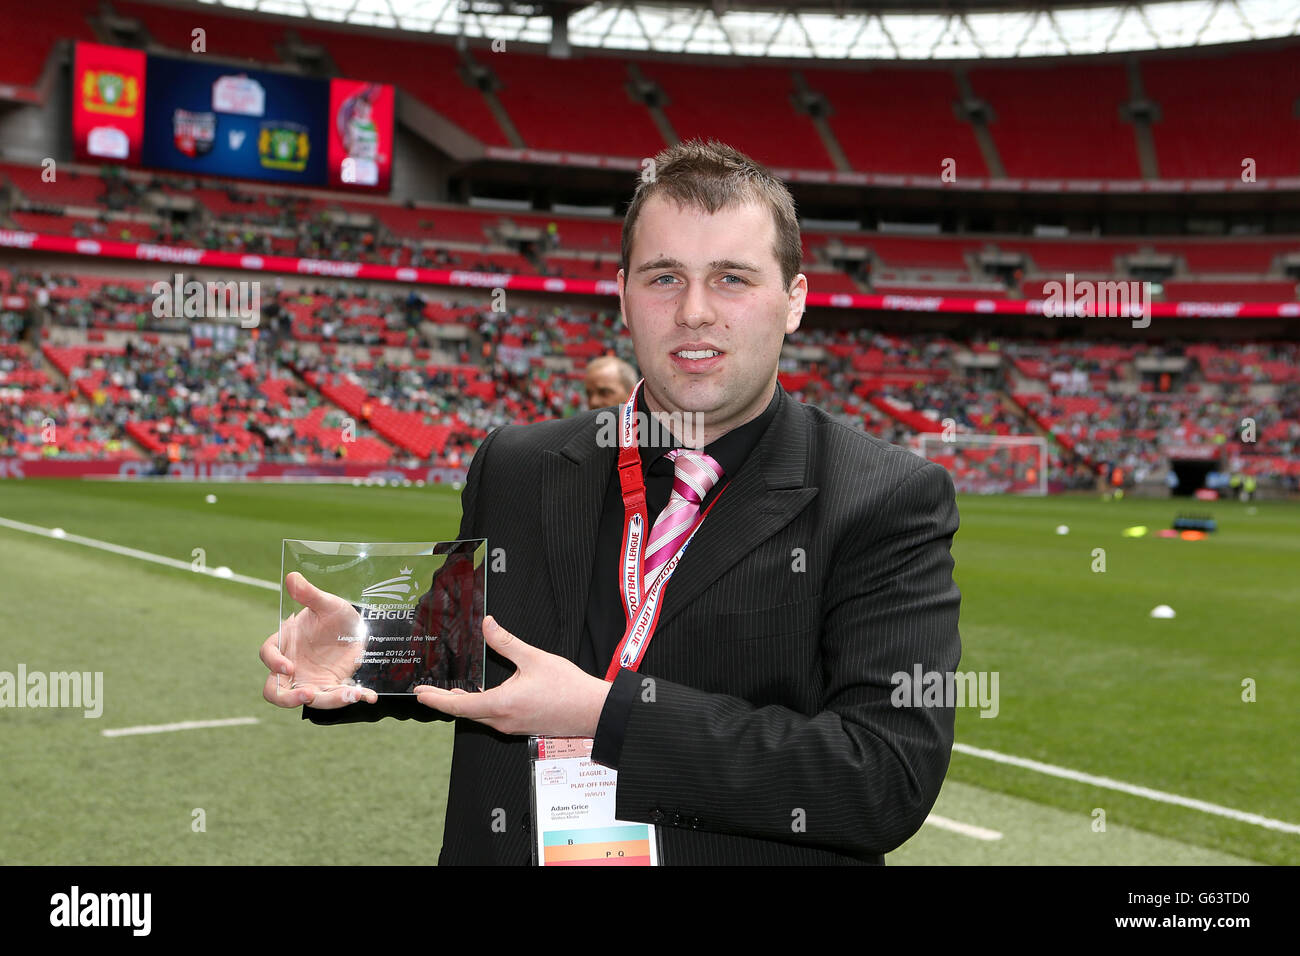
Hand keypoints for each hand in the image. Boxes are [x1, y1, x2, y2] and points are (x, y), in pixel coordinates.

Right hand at [260, 571, 377, 708]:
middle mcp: (292, 666)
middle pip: (275, 691)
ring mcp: (309, 679)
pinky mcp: (330, 687)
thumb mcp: (326, 603)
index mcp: (284, 643)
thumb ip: (309, 594)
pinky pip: (338, 698)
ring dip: (327, 701)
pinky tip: (369, 695)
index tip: (289, 666)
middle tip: (308, 695)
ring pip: (309, 700)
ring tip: (350, 695)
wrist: (355, 627)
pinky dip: (354, 697)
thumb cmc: (333, 614)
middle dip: (288, 699)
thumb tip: (292, 576)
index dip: (274, 663)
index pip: (268, 655)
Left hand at [414, 616, 611, 736]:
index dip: (436, 699)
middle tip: (426, 691)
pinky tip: (480, 697)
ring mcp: (512, 727)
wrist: (594, 711)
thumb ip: (506, 642)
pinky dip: (479, 707)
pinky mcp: (522, 727)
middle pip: (465, 712)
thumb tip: (487, 624)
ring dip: (462, 704)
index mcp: (501, 704)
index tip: (420, 693)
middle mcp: (503, 720)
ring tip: (448, 693)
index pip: (459, 705)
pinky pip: (492, 718)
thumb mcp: (534, 658)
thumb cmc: (568, 687)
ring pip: (479, 716)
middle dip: (444, 701)